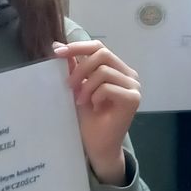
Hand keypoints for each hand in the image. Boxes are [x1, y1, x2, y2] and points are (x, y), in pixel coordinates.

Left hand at [54, 40, 140, 184]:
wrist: (98, 144)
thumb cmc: (89, 118)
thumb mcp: (77, 88)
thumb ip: (73, 68)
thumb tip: (57, 46)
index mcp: (117, 69)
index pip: (99, 47)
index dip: (78, 47)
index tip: (57, 53)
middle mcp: (128, 74)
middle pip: (103, 54)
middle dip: (80, 68)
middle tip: (69, 85)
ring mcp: (133, 86)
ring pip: (104, 71)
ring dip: (86, 86)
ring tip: (82, 101)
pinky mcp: (133, 99)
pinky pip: (108, 87)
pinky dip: (95, 96)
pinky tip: (95, 107)